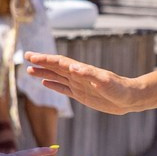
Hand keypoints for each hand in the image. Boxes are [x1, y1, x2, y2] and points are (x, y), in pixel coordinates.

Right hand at [23, 50, 142, 113]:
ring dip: (43, 73)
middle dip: (41, 62)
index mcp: (82, 71)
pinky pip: (63, 88)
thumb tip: (72, 67)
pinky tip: (45, 82)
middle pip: (55, 67)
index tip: (32, 57)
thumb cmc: (120, 89)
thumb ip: (89, 75)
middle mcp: (78, 76)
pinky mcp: (81, 95)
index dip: (46, 59)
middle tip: (26, 57)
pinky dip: (53, 85)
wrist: (130, 98)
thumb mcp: (105, 82)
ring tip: (30, 70)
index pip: (60, 63)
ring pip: (57, 77)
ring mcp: (79, 85)